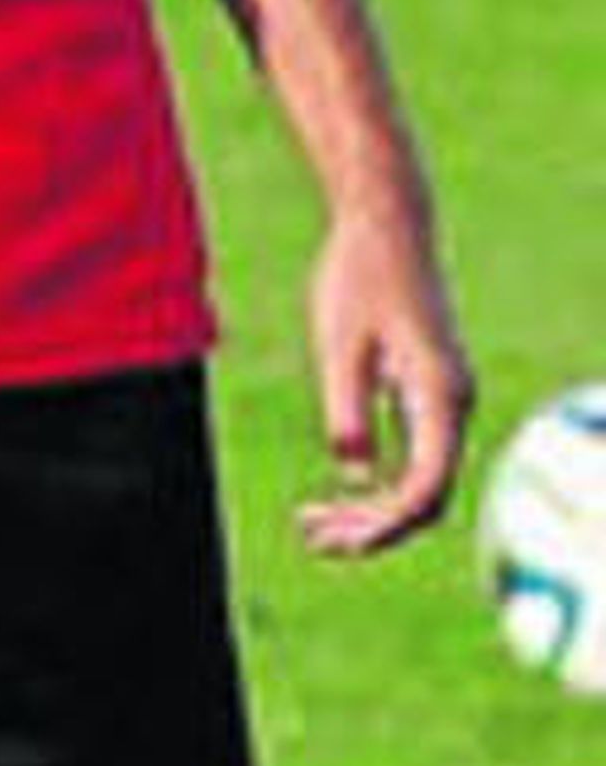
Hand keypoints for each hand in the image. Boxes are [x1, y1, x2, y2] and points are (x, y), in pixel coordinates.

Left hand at [300, 187, 474, 555]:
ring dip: (373, 510)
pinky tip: (337, 493)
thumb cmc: (359, 277)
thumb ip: (349, 411)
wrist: (387, 224)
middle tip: (311, 537)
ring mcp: (445, 400)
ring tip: (312, 525)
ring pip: (420, 481)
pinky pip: (415, 458)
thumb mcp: (340, 345)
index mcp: (439, 395)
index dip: (383, 527)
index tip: (336, 542)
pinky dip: (380, 483)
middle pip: (425, 496)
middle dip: (372, 528)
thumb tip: (356, 476)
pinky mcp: (429, 392)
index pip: (424, 489)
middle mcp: (453, 403)